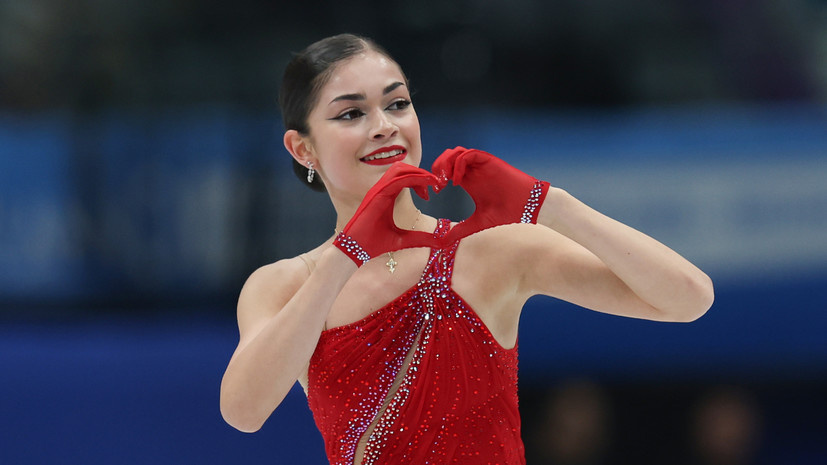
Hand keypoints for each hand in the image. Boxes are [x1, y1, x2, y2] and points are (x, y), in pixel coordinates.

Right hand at [334, 162, 439, 265]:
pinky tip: (423, 189)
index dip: (421, 180)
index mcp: (387, 195)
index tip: (432, 192)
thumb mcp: (404, 240)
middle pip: (403, 168)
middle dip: (421, 173)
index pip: (405, 177)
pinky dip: (411, 179)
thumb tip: (440, 243)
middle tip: (435, 185)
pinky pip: (395, 180)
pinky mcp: (376, 195)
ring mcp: (378, 190)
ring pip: (399, 169)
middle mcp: (382, 189)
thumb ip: (422, 239)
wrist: (357, 250)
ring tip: (431, 183)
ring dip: (417, 173)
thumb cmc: (375, 243)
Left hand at [432, 147, 548, 240]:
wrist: (528, 208)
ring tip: (445, 181)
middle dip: (437, 168)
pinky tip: (457, 181)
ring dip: (446, 164)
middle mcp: (473, 171)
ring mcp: (481, 166)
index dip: (436, 178)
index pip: (446, 170)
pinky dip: (459, 164)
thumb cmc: (507, 214)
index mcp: (469, 182)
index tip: (434, 193)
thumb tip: (442, 243)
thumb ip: (460, 230)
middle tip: (436, 185)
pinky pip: (469, 154)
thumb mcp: (477, 223)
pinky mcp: (490, 162)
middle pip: (447, 158)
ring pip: (456, 153)